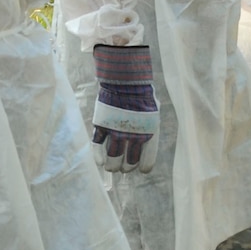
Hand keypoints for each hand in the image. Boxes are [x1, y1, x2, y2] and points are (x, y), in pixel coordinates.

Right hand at [91, 45, 159, 172]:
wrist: (126, 80)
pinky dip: (98, 156)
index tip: (141, 169)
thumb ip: (149, 130)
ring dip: (112, 166)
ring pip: (112, 158)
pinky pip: (98, 147)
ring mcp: (116, 131)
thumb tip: (145, 142)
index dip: (144, 166)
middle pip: (128, 163)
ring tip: (112, 167)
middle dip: (126, 167)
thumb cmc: (142, 96)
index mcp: (149, 134)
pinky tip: (100, 162)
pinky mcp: (101, 126)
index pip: (147, 160)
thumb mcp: (153, 113)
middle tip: (124, 167)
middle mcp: (133, 136)